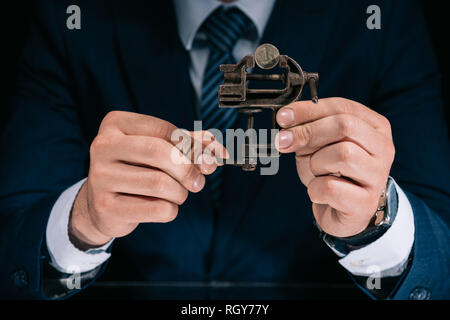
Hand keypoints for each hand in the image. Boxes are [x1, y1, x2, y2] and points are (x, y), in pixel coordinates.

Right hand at [70, 111, 225, 249]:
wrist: (102, 205)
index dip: (195, 146)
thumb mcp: (158, 149)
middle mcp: (103, 146)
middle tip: (198, 182)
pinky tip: (163, 207)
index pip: (166, 130)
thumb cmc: (136, 170)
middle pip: (161, 153)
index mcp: (116, 124)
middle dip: (188, 170)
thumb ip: (188, 144)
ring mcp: (100, 177)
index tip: (212, 159)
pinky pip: (157, 209)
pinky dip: (171, 210)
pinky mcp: (106, 207)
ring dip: (180, 193)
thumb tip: (215, 148)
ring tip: (177, 194)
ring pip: (160, 183)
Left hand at [276, 98, 394, 236]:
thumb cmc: (332, 173)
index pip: (342, 107)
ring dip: (315, 163)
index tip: (283, 117)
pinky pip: (330, 187)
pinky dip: (314, 189)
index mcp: (375, 127)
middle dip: (308, 132)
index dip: (309, 110)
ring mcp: (377, 177)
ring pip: (342, 155)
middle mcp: (383, 148)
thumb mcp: (318, 145)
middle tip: (285, 142)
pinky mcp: (364, 203)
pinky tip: (319, 192)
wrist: (343, 212)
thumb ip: (307, 128)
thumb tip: (286, 119)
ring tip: (315, 173)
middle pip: (344, 126)